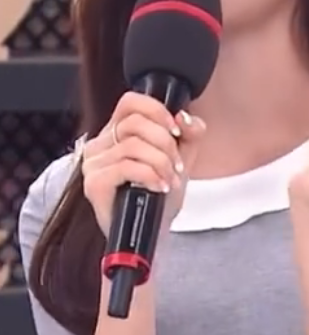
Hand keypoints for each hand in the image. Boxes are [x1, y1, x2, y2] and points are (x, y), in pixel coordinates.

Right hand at [81, 92, 205, 236]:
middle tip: (176, 164)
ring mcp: (93, 164)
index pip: (130, 102)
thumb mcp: (181, 157)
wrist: (152, 233)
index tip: (176, 131)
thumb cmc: (160, 194)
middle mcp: (100, 144)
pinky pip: (126, 167)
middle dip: (165, 143)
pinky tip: (159, 187)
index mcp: (117, 132)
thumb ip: (189, 132)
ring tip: (169, 179)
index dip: (157, 110)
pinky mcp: (94, 184)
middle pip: (135, 123)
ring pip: (132, 145)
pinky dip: (150, 175)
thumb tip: (184, 116)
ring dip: (161, 162)